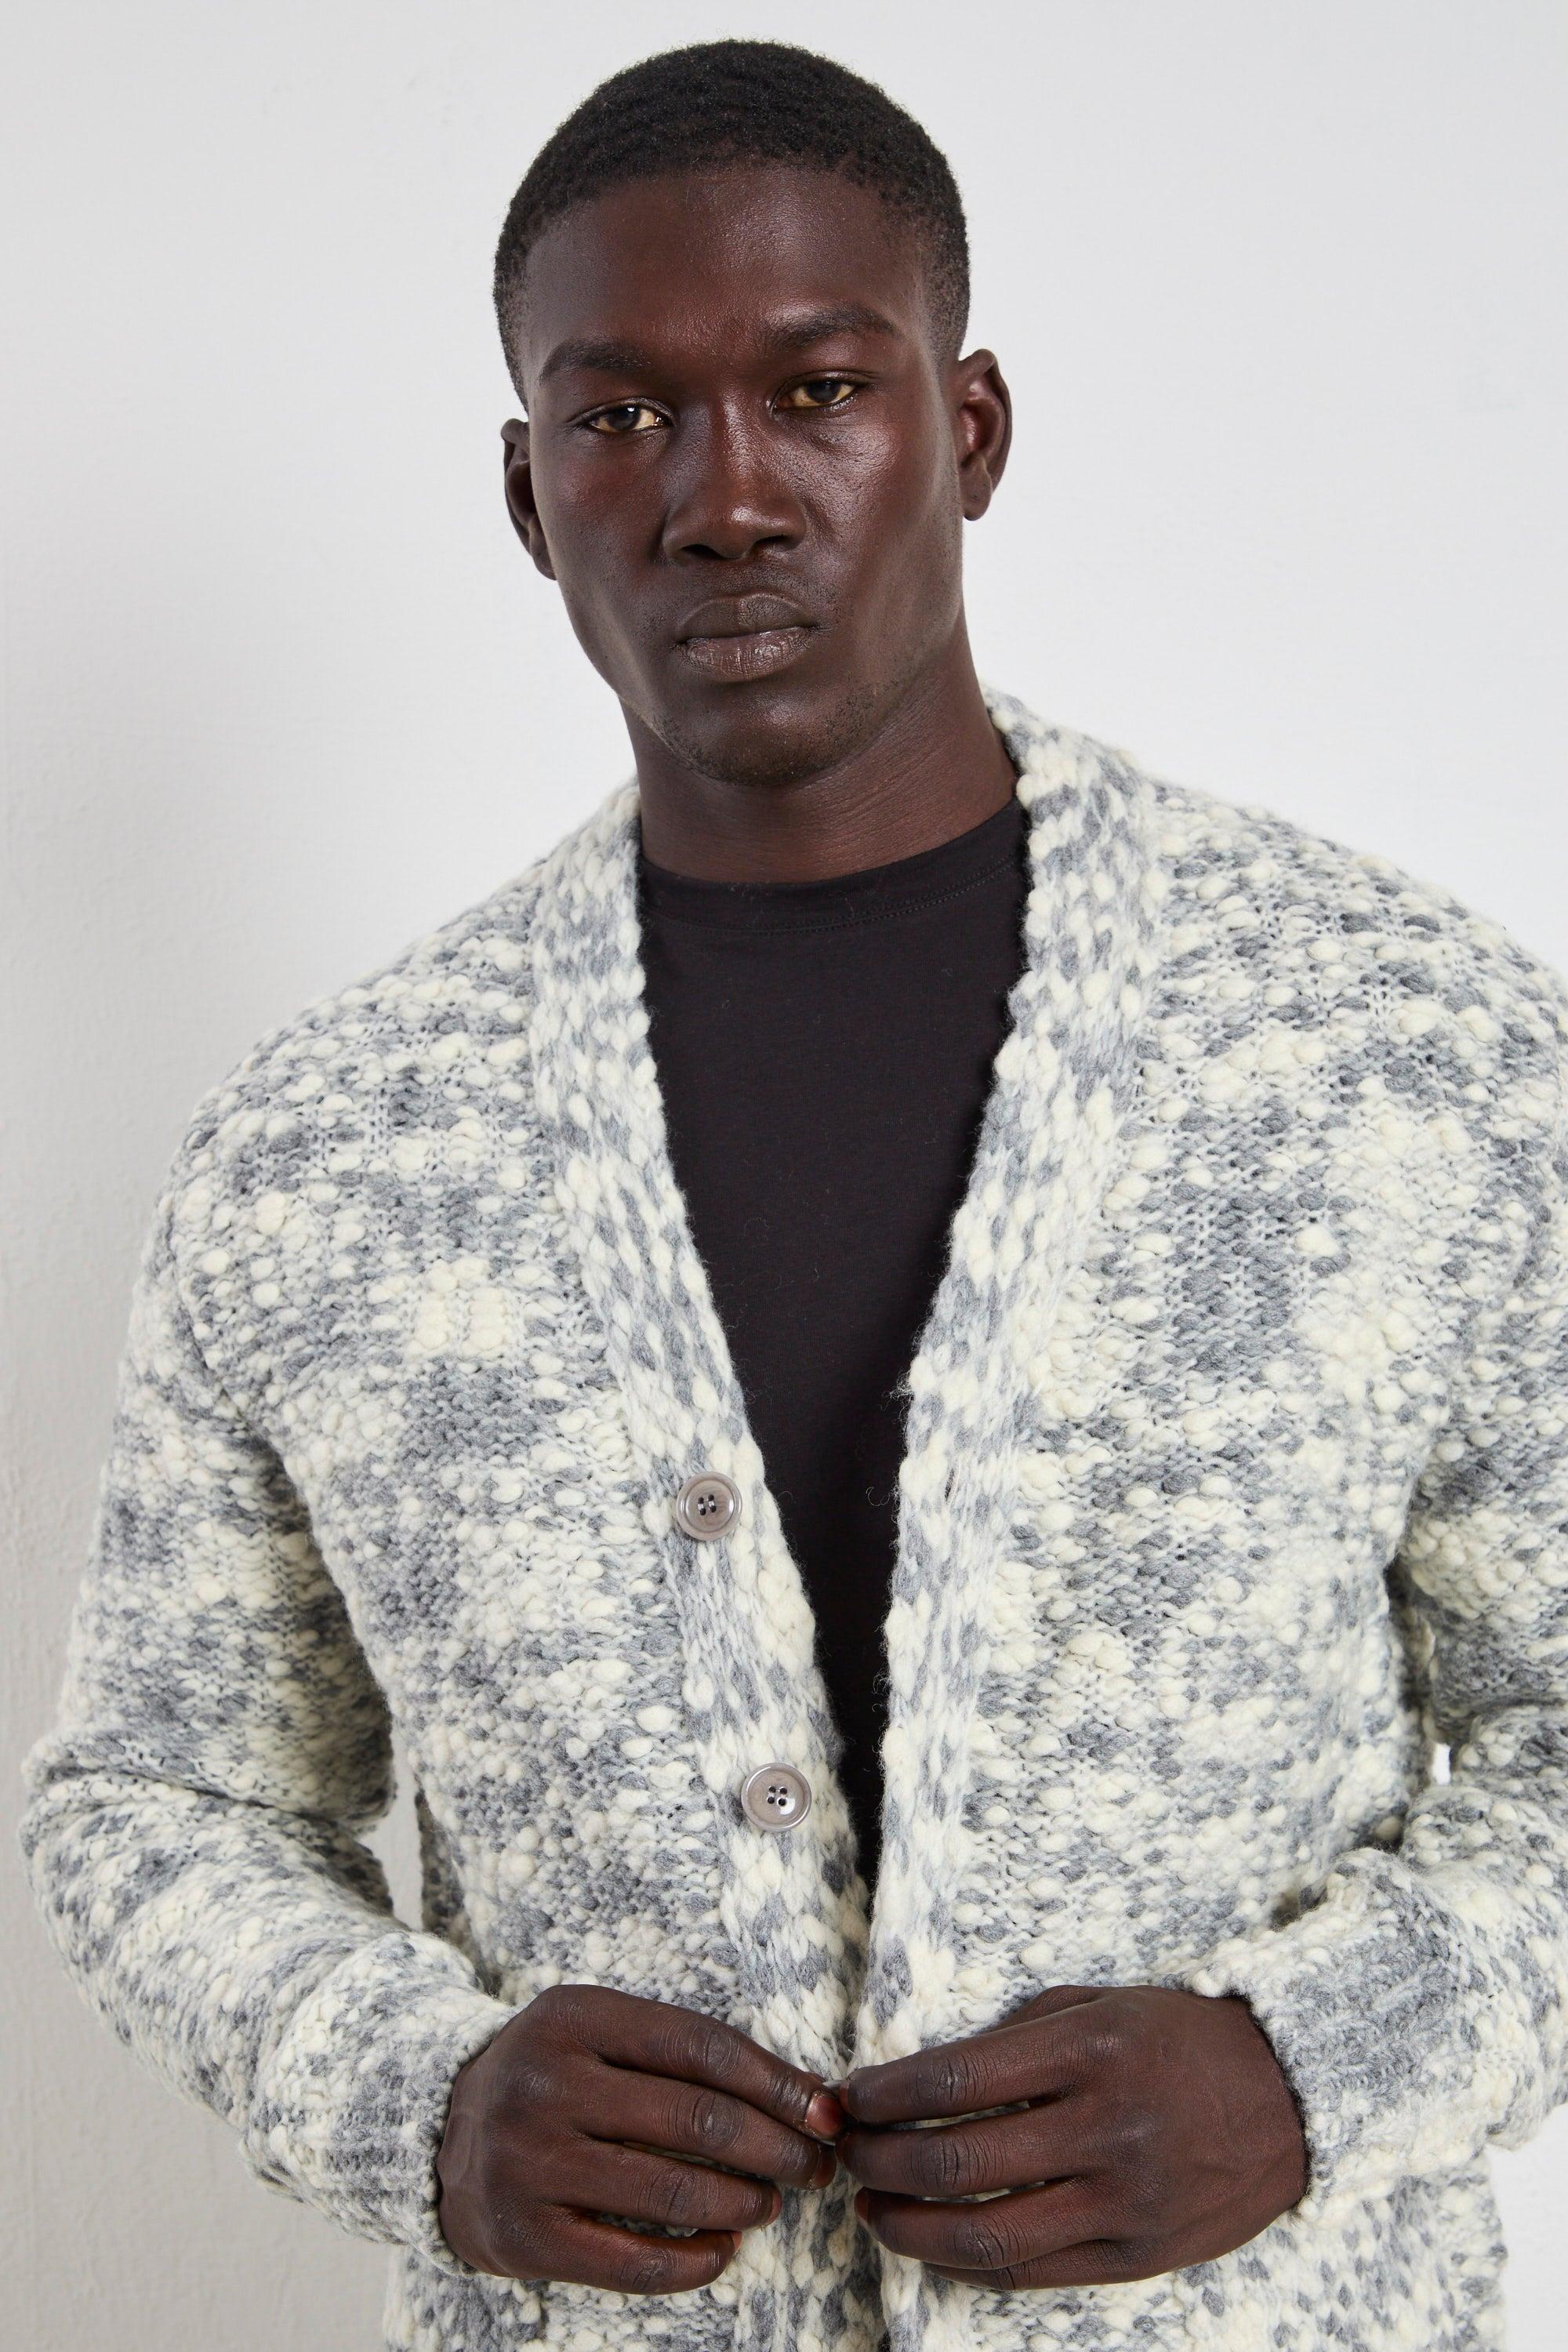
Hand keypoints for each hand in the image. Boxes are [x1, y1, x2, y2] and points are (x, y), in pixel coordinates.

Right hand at [434, 1983, 843, 2290]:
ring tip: (770, 2203)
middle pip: (696, 2118)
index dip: (776, 2082)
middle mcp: (545, 2085)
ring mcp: (530, 2163)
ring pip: (674, 2191)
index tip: (826, 2110)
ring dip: (745, 2202)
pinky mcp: (525, 2237)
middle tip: (816, 2167)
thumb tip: (806, 2096)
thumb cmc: (553, 2076)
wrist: (437, 2133)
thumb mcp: (598, 2032)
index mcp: (572, 2017)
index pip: (700, 2047)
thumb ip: (682, 2053)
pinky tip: (723, 2248)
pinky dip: (696, 2261)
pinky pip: (634, 2263)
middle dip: (777, 2147)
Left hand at [833, 1983, 1307, 2289]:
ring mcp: (1121, 2201)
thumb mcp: (1100, 2004)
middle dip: (881, 2160)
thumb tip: (922, 2076)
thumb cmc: (1182, 2038)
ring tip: (871, 2209)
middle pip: (958, 2162)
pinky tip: (933, 2242)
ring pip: (987, 2236)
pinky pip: (1031, 2272)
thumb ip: (1016, 2037)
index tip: (850, 2095)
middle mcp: (1103, 2128)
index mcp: (1089, 2050)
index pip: (955, 2079)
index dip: (886, 2093)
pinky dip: (967, 2263)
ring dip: (910, 2228)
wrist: (1291, 2099)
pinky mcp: (1135, 2256)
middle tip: (846, 2152)